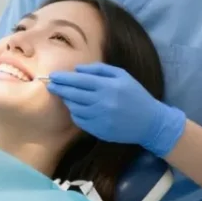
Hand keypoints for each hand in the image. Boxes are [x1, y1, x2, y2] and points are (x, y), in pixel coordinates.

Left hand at [47, 63, 185, 156]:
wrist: (150, 122)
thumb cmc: (135, 95)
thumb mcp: (122, 76)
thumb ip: (99, 70)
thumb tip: (77, 69)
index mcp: (108, 86)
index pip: (79, 80)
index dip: (64, 78)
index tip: (53, 76)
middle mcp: (102, 102)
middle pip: (73, 94)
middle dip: (59, 89)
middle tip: (51, 85)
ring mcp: (100, 118)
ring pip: (74, 108)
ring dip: (68, 101)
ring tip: (66, 96)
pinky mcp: (99, 131)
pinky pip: (80, 121)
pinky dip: (75, 114)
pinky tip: (77, 108)